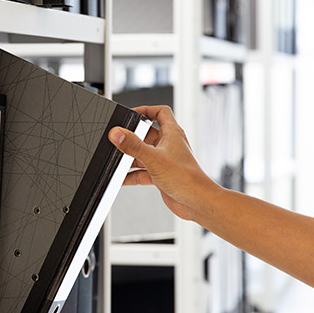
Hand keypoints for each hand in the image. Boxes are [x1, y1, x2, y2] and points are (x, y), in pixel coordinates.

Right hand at [109, 105, 219, 221]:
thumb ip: (133, 146)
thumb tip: (117, 133)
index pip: (160, 112)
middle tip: (119, 140)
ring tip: (117, 160)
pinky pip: (142, 171)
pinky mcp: (161, 175)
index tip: (130, 114)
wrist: (196, 202)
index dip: (145, 110)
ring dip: (131, 157)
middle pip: (147, 134)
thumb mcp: (154, 158)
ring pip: (143, 154)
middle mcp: (169, 145)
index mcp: (172, 133)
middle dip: (132, 138)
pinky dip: (132, 174)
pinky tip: (122, 178)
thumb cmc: (186, 178)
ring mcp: (165, 160)